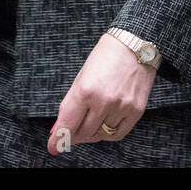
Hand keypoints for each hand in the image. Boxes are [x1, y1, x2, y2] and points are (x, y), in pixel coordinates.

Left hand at [47, 33, 155, 154]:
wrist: (135, 43)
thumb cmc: (106, 56)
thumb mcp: (82, 77)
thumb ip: (71, 104)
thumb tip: (61, 129)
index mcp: (85, 90)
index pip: (67, 126)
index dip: (58, 140)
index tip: (54, 147)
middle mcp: (104, 101)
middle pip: (83, 134)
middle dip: (75, 134)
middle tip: (74, 130)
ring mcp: (121, 107)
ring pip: (100, 135)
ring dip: (92, 132)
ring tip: (92, 120)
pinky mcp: (136, 110)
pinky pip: (117, 133)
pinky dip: (109, 132)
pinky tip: (106, 123)